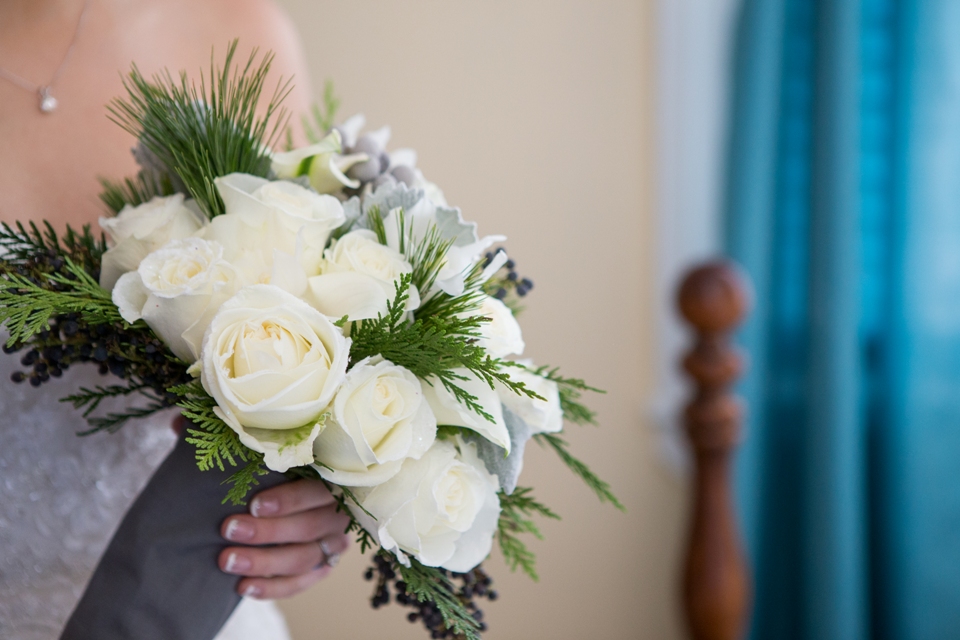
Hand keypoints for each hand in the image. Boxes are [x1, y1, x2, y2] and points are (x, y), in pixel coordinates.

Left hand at [218, 479, 351, 598]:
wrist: (296, 508)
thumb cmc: (282, 480)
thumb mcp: (285, 470)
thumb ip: (274, 469)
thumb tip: (243, 459)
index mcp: (334, 485)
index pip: (317, 492)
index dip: (288, 500)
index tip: (254, 505)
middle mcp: (338, 517)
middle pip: (308, 528)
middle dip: (266, 531)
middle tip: (229, 530)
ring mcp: (333, 546)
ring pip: (302, 559)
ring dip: (262, 562)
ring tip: (227, 561)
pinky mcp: (322, 569)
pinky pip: (298, 584)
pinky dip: (270, 588)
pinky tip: (243, 587)